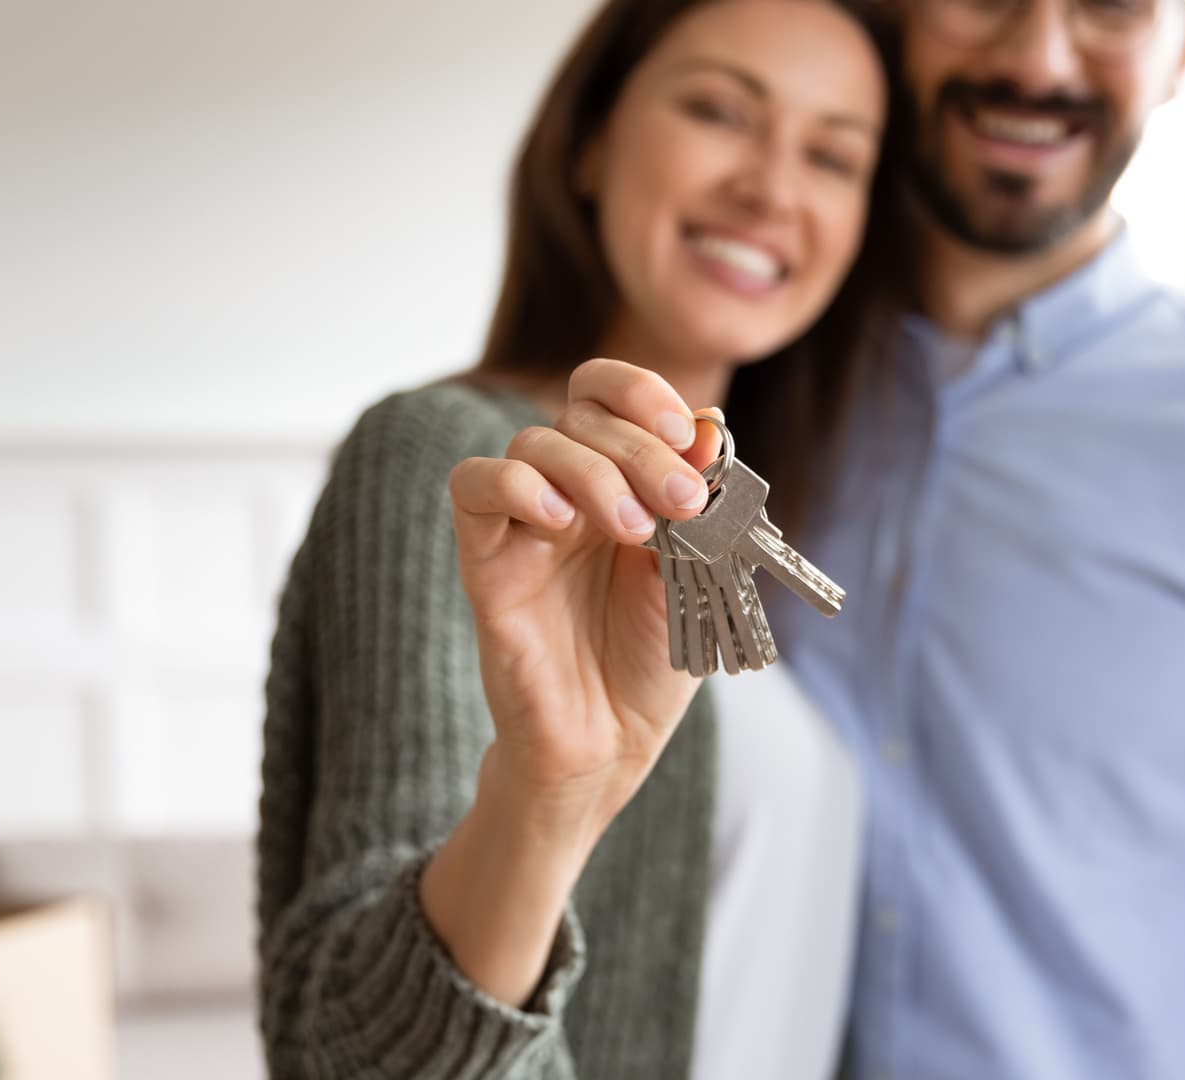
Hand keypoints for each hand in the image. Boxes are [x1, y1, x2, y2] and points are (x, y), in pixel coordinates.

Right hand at [449, 359, 722, 837]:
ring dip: (593, 470)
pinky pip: (473, 487)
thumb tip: (711, 426)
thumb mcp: (698, 573)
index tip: (689, 435)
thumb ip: (701, 502)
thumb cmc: (652, 664)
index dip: (642, 392)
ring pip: (533, 442)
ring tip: (635, 529)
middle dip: (641, 449)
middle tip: (682, 501)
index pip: (607, 394)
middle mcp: (567, 491)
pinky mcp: (485, 561)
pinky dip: (516, 485)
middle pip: (581, 416)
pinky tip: (562, 522)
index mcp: (618, 481)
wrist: (612, 743)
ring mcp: (524, 523)